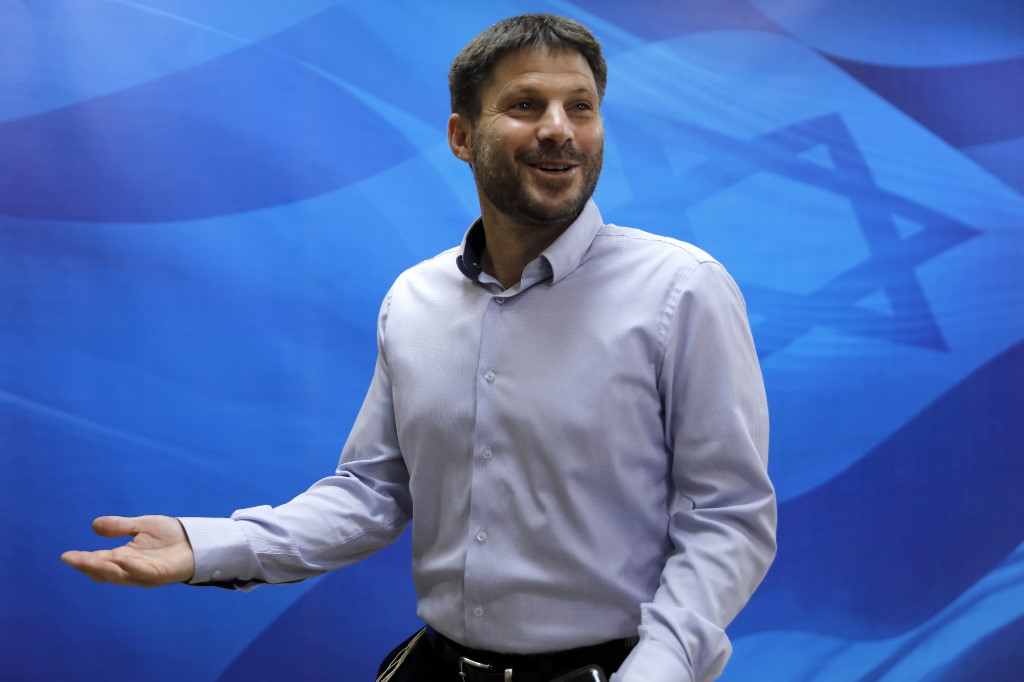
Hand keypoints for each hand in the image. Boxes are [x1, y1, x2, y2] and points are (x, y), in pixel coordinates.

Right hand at [61, 515, 194, 586]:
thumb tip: (94, 526)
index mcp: (124, 558)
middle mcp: (132, 569)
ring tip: (88, 560)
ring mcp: (146, 573)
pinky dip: (132, 566)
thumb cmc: (170, 535)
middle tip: (72, 559)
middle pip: (105, 572)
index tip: (66, 555)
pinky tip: (121, 558)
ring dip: (104, 568)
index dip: (83, 560)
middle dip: (88, 566)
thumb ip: (120, 527)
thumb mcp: (141, 526)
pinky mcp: (161, 574)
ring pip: (120, 575)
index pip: (99, 562)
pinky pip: (144, 572)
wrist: (197, 539)